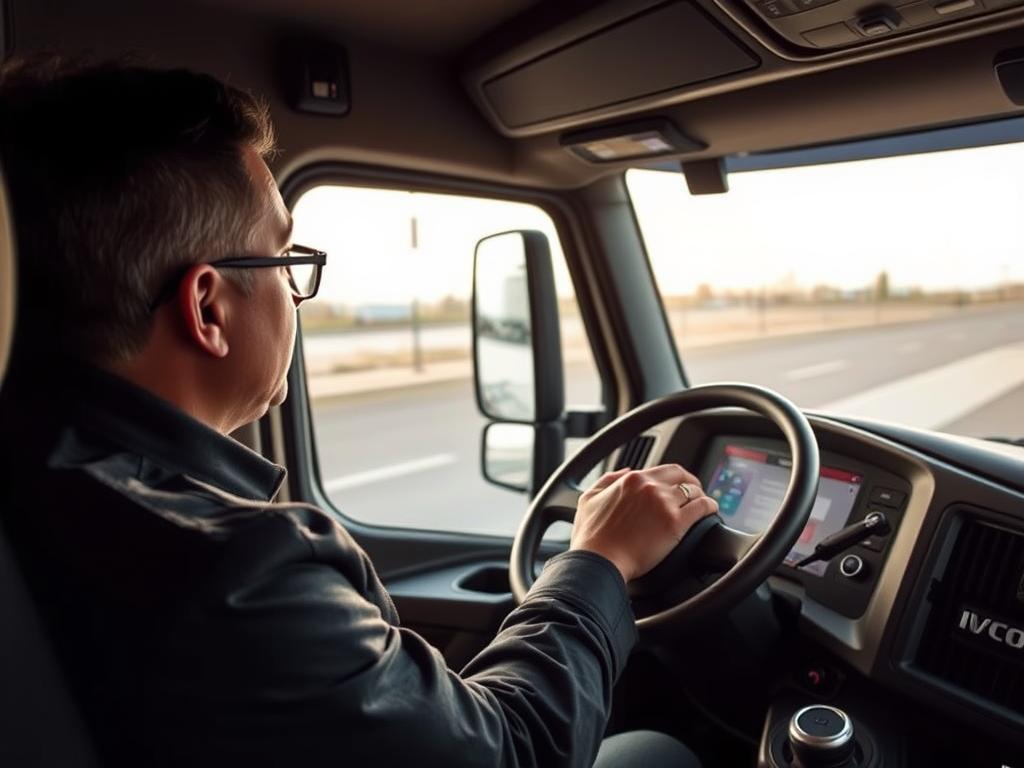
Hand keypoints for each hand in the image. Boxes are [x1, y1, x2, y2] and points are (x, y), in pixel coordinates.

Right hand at [569, 464, 718, 582]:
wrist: (598, 561)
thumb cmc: (591, 537)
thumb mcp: (589, 498)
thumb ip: (608, 480)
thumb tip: (625, 471)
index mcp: (631, 479)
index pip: (663, 470)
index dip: (673, 477)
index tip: (675, 485)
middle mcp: (650, 486)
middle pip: (681, 475)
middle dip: (691, 481)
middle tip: (695, 490)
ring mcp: (664, 503)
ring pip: (694, 490)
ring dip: (701, 495)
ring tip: (704, 503)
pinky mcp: (675, 523)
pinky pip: (702, 507)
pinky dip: (710, 506)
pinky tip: (712, 511)